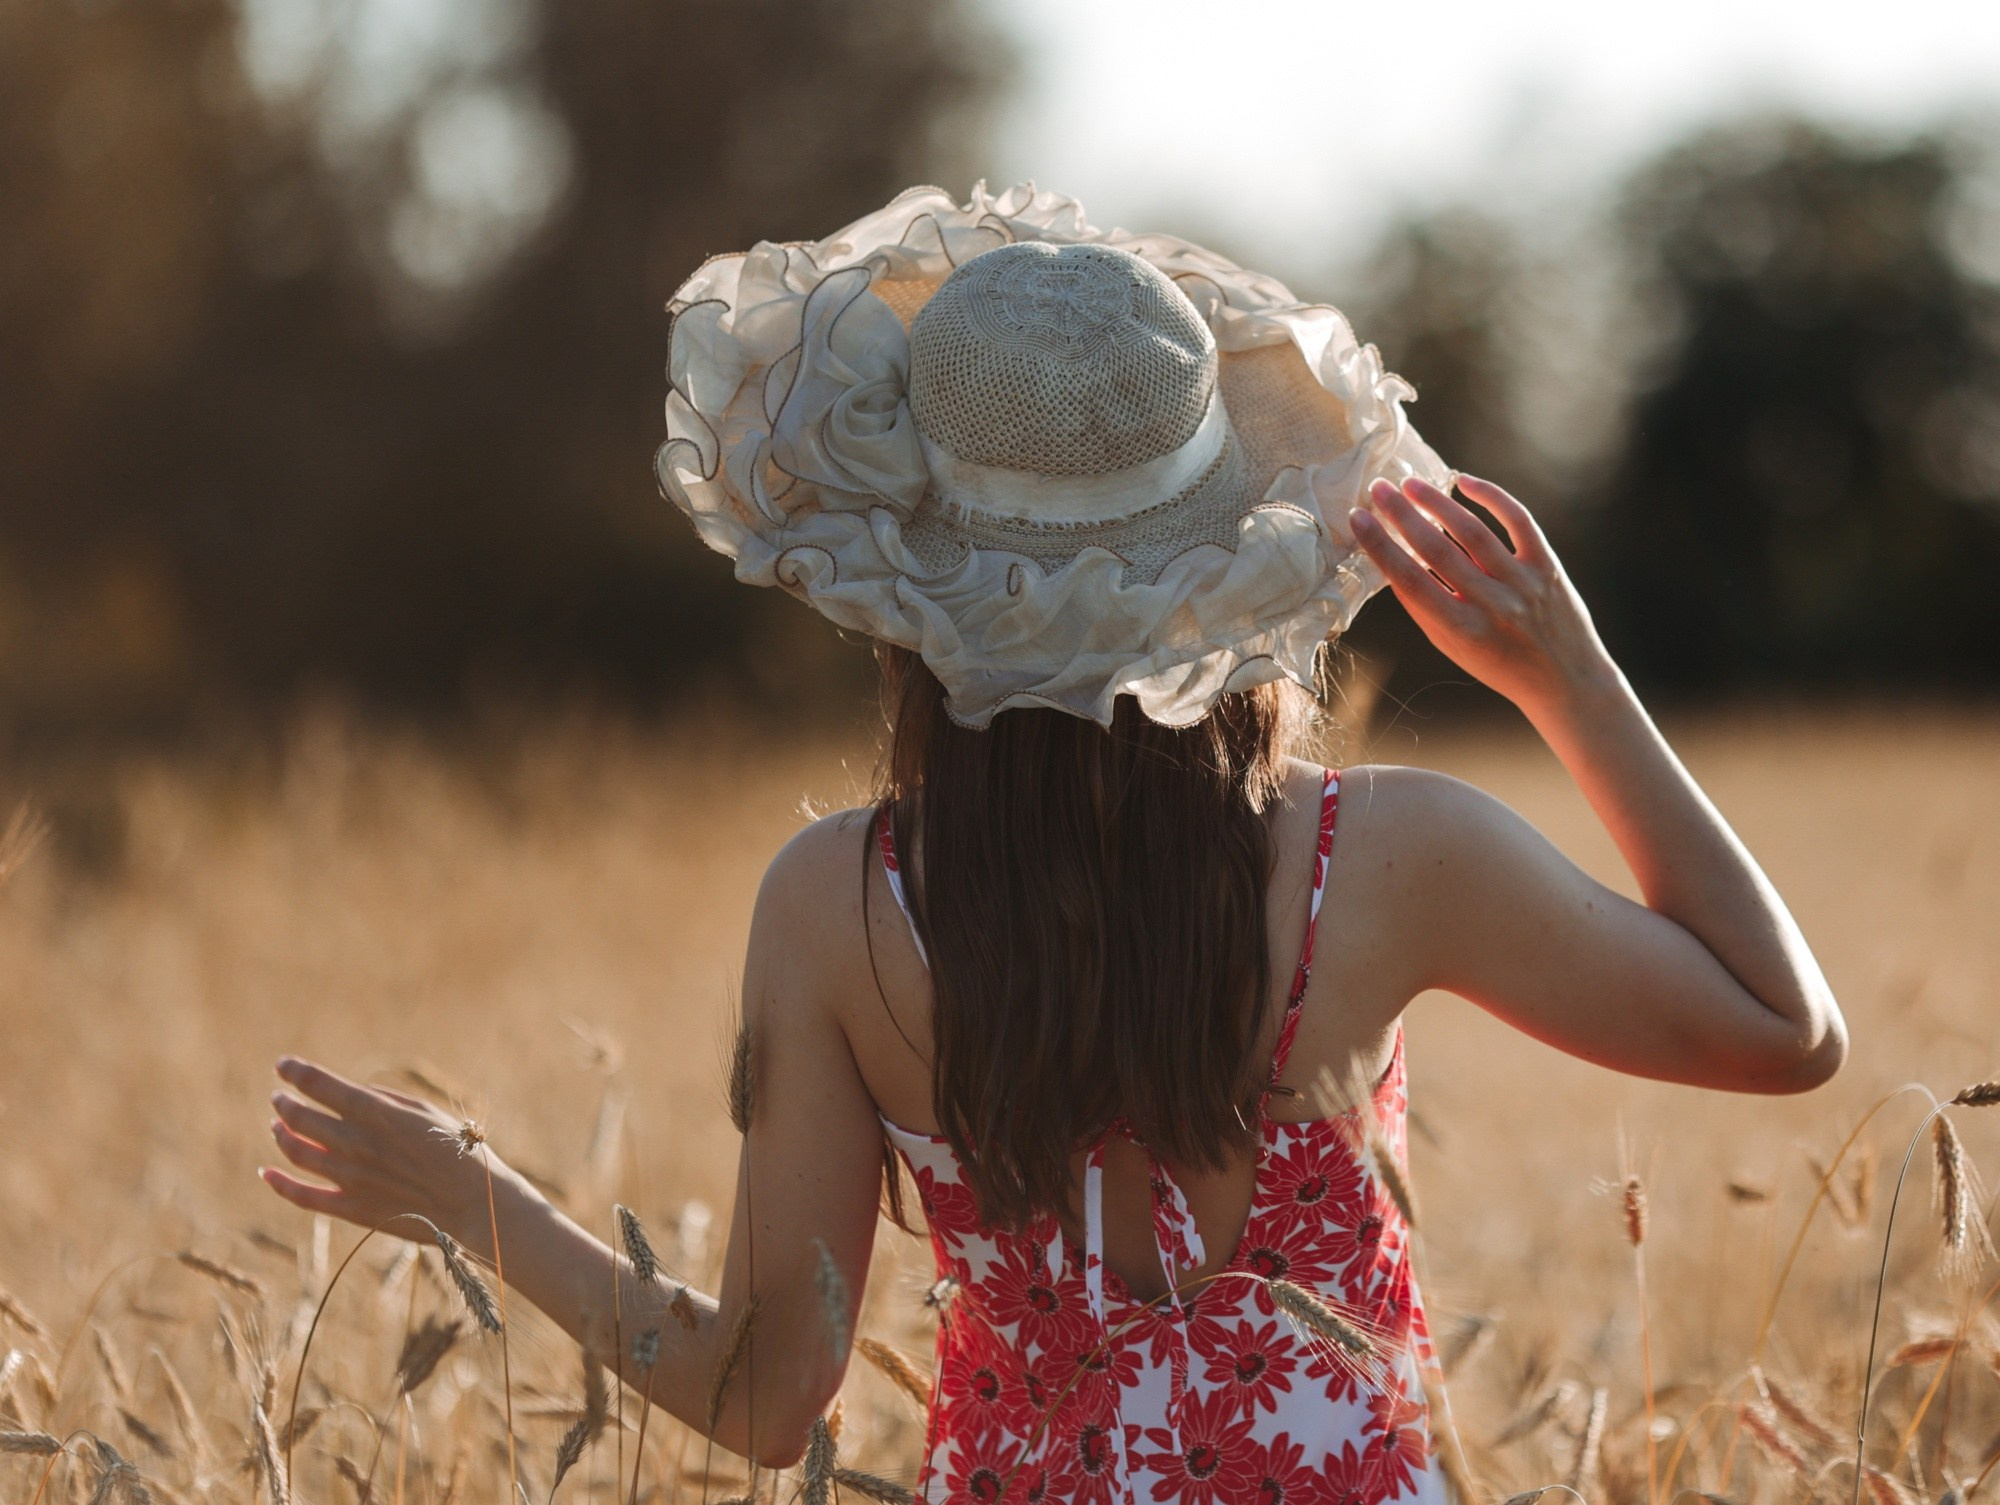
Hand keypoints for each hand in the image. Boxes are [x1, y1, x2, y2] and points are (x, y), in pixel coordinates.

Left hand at [261, 1057, 509, 1250]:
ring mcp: (350, 1178)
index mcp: (377, 1113)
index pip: (320, 1084)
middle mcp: (357, 1143)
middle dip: (284, 1103)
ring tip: (276, 1126)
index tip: (282, 1065)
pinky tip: (266, 1172)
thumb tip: (348, 1094)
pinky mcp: (351, 1209)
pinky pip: (302, 1196)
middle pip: (301, 1118)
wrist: (473, 1202)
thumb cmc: (457, 1149)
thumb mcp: (423, 1111)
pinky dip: (278, 1183)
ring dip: (281, 1135)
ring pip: (296, 1152)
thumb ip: (382, 1101)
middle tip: (278, 1098)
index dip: (296, 1072)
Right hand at [1351, 474, 1617, 719]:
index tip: (1358, 518)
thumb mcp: (1452, 647)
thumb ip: (1425, 607)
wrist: (1565, 680)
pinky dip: (1492, 497)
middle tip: (1379, 488)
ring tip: (1411, 484)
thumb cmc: (1498, 665)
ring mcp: (1522, 583)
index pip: (1410, 581)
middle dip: (1402, 515)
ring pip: (1472, 531)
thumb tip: (1394, 561)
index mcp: (1461, 630)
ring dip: (1437, 502)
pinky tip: (1465, 483)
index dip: (1379, 546)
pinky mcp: (1547, 566)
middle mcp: (1492, 605)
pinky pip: (1519, 521)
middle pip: (1438, 549)